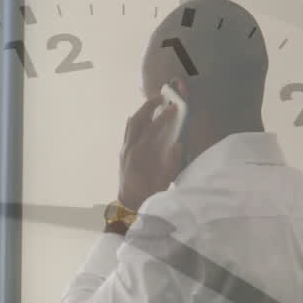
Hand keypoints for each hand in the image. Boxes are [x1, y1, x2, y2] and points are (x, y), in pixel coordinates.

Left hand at [118, 94, 182, 209]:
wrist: (129, 205)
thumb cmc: (148, 194)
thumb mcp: (164, 180)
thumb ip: (172, 161)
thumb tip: (178, 143)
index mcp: (139, 154)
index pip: (152, 129)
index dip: (164, 117)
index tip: (174, 107)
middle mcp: (129, 148)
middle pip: (136, 120)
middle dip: (148, 106)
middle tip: (161, 97)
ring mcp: (124, 150)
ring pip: (130, 124)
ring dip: (141, 112)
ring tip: (153, 104)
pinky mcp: (123, 153)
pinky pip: (129, 132)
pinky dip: (136, 122)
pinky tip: (143, 120)